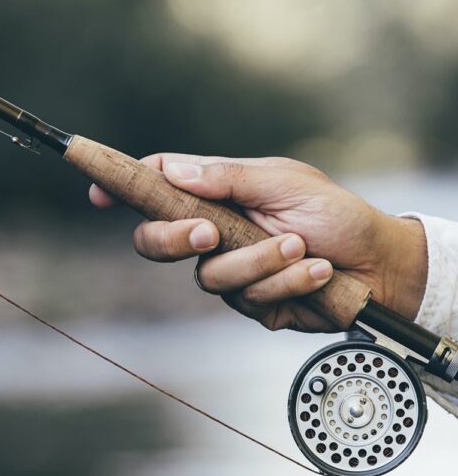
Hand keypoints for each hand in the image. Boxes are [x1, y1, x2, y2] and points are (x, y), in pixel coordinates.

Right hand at [90, 154, 426, 332]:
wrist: (379, 263)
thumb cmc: (334, 213)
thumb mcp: (284, 181)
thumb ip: (228, 178)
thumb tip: (173, 171)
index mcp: (216, 196)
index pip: (158, 187)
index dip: (123, 187)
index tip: (97, 190)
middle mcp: (213, 234)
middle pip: (156, 241)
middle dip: (172, 239)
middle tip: (205, 232)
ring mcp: (230, 272)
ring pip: (209, 277)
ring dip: (258, 262)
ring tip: (300, 248)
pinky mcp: (252, 305)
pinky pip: (249, 300)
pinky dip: (286, 282)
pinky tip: (317, 272)